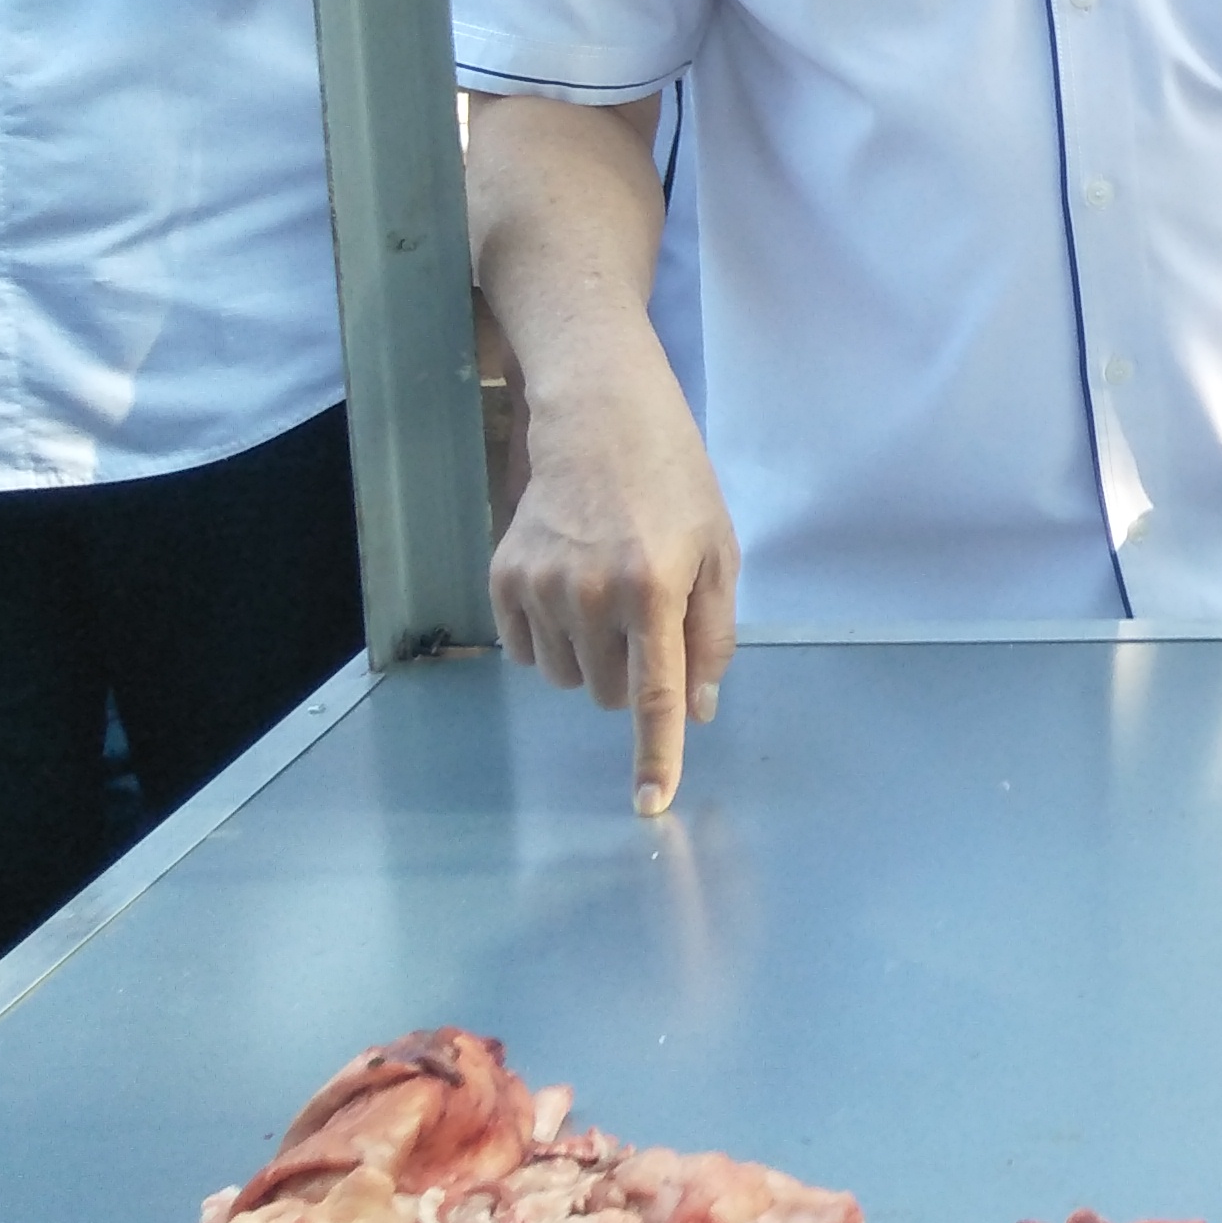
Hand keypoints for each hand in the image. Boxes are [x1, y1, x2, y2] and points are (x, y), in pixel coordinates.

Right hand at [488, 333, 739, 814]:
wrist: (600, 418)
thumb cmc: (673, 483)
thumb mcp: (718, 552)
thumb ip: (711, 637)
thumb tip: (699, 711)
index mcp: (655, 588)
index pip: (654, 696)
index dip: (655, 755)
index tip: (649, 804)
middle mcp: (591, 594)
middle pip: (607, 694)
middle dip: (631, 675)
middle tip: (646, 615)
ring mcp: (540, 587)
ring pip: (567, 678)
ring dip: (591, 658)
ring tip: (608, 592)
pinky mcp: (504, 579)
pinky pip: (527, 654)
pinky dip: (552, 641)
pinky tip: (570, 591)